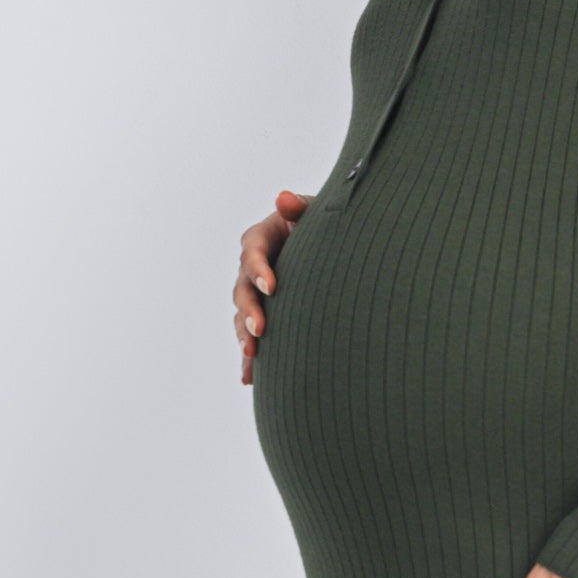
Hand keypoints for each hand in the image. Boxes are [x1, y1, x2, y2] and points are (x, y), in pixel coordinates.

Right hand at [234, 190, 309, 384]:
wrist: (335, 248)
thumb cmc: (324, 224)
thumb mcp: (315, 211)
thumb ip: (299, 208)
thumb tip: (283, 198)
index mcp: (262, 237)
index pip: (252, 252)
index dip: (259, 269)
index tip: (272, 286)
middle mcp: (253, 266)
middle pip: (243, 288)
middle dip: (250, 311)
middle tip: (260, 330)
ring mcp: (256, 293)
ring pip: (243, 315)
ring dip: (245, 335)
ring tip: (252, 354)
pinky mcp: (265, 314)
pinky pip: (253, 336)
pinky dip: (251, 358)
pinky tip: (249, 379)